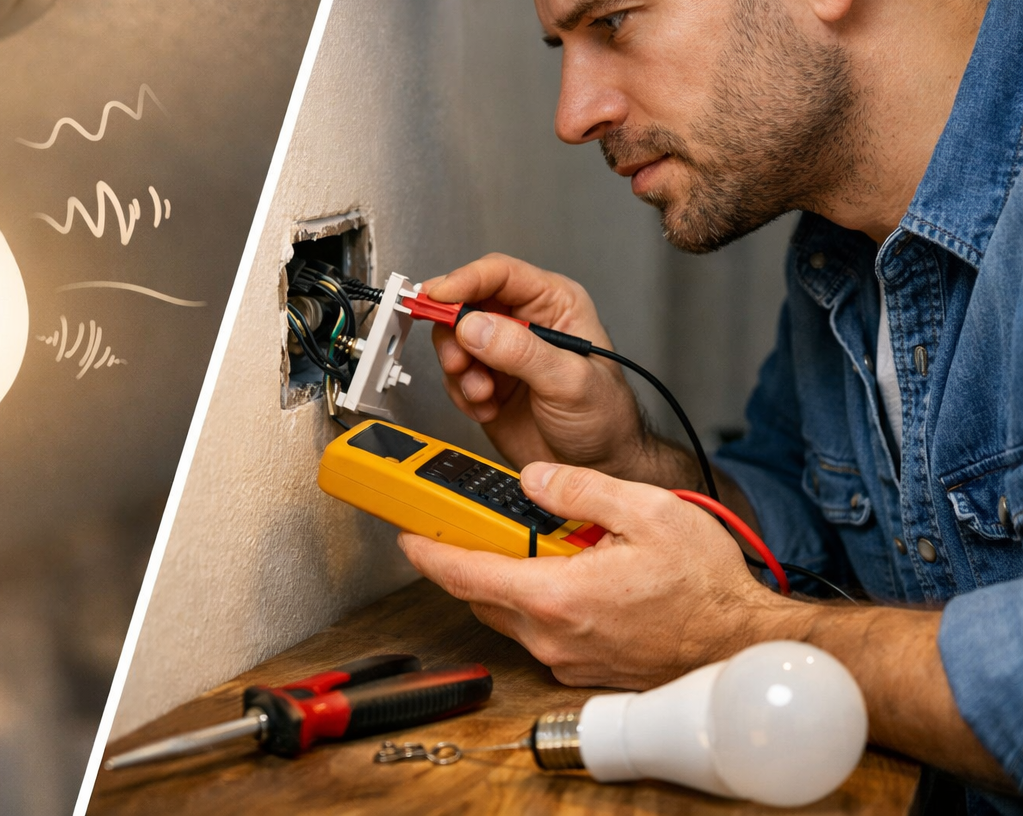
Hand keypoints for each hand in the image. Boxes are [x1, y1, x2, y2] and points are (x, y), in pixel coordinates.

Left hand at [397, 461, 787, 686]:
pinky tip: (567, 573)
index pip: (466, 573)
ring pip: (509, 614)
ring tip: (535, 542)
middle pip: (481, 594)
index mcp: (557, 596)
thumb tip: (532, 480)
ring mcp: (568, 658)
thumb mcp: (646, 511)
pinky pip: (540, 631)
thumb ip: (578, 489)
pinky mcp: (584, 670)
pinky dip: (536, 601)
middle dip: (469, 557)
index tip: (405, 532)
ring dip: (506, 579)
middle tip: (468, 522)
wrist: (745, 643)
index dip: (427, 550)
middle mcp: (554, 636)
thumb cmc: (707, 586)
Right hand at [422, 253, 656, 480]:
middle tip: (457, 360)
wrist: (599, 467)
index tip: (437, 297)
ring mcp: (503, 351)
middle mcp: (525, 321)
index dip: (464, 281)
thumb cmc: (605, 420)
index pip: (500, 274)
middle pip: (467, 302)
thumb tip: (474, 326)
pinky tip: (487, 408)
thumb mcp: (569, 382)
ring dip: (460, 370)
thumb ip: (521, 352)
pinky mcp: (486, 379)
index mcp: (554, 304)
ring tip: (481, 392)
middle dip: (455, 333)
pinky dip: (462, 394)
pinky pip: (453, 375)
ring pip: (454, 339)